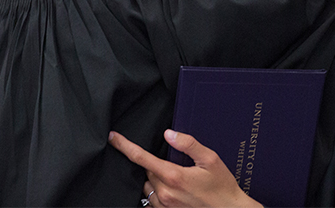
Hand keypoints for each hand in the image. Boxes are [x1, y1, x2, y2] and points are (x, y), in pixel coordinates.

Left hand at [109, 130, 261, 207]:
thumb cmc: (221, 186)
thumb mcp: (210, 159)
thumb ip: (188, 144)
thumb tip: (169, 134)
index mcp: (173, 176)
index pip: (142, 158)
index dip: (125, 146)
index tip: (113, 138)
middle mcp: (165, 193)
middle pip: (146, 171)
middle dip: (155, 163)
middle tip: (175, 163)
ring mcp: (164, 206)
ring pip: (147, 186)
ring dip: (155, 179)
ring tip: (176, 179)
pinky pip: (152, 200)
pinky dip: (157, 192)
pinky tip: (173, 191)